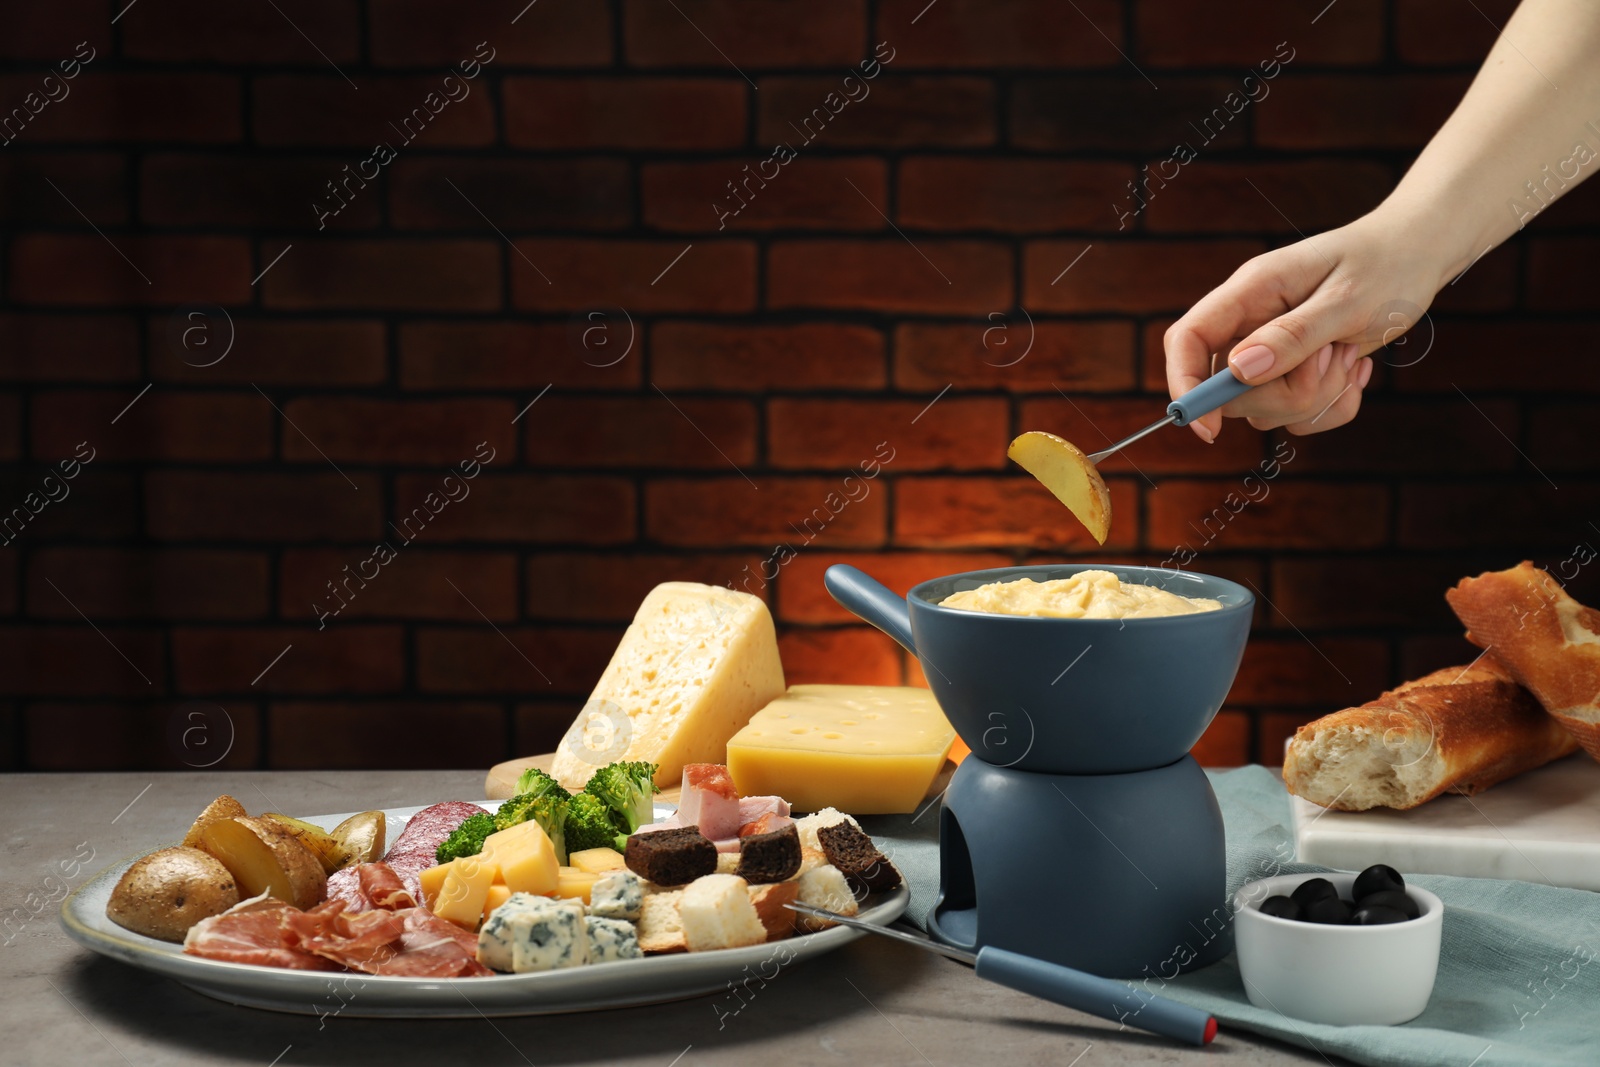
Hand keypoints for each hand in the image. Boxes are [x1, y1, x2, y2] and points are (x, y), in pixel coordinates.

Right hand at [1164, 209, 1451, 440]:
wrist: (1418, 255)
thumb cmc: (1386, 264)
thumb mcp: (1347, 300)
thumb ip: (1292, 335)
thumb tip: (1240, 369)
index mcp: (1250, 291)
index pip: (1189, 339)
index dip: (1186, 383)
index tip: (1209, 427)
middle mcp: (1251, 322)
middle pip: (1231, 390)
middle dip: (1286, 394)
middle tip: (1334, 358)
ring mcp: (1270, 350)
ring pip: (1265, 410)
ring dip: (1317, 398)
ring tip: (1349, 354)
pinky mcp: (1294, 373)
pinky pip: (1296, 417)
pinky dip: (1332, 405)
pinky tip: (1355, 367)